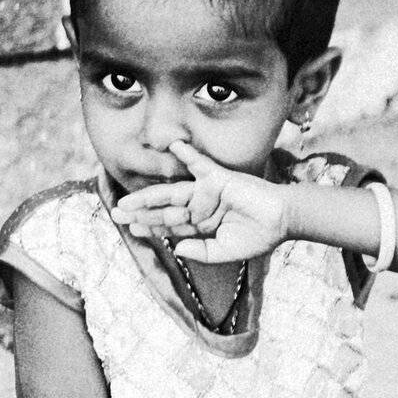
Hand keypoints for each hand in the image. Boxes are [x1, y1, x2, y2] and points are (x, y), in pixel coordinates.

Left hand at [112, 141, 291, 262]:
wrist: (280, 221)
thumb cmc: (256, 237)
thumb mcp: (225, 252)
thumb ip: (201, 252)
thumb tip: (176, 250)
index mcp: (199, 224)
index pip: (169, 226)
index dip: (150, 227)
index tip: (131, 229)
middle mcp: (198, 206)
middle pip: (164, 209)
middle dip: (140, 212)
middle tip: (117, 214)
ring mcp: (206, 191)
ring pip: (172, 193)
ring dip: (149, 195)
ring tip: (128, 201)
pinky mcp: (219, 177)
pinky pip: (201, 163)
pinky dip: (188, 154)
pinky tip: (173, 145)